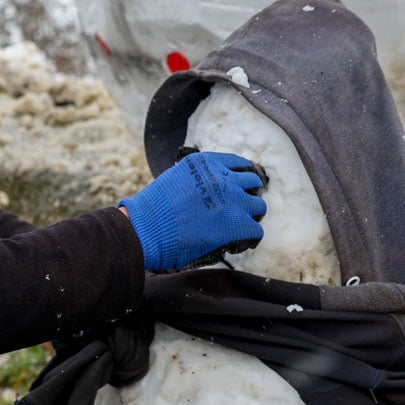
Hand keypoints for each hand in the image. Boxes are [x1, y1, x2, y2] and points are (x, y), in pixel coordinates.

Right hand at [119, 151, 266, 270]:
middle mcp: (222, 177)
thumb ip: (196, 180)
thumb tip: (207, 193)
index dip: (240, 175)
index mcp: (204, 163)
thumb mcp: (174, 179)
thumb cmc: (152, 210)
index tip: (241, 184)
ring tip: (242, 226)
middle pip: (252, 181)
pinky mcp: (236, 224)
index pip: (237, 162)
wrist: (145, 229)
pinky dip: (251, 236)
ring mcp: (232, 200)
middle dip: (248, 193)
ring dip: (251, 215)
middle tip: (241, 207)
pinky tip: (242, 242)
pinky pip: (256, 229)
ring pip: (259, 205)